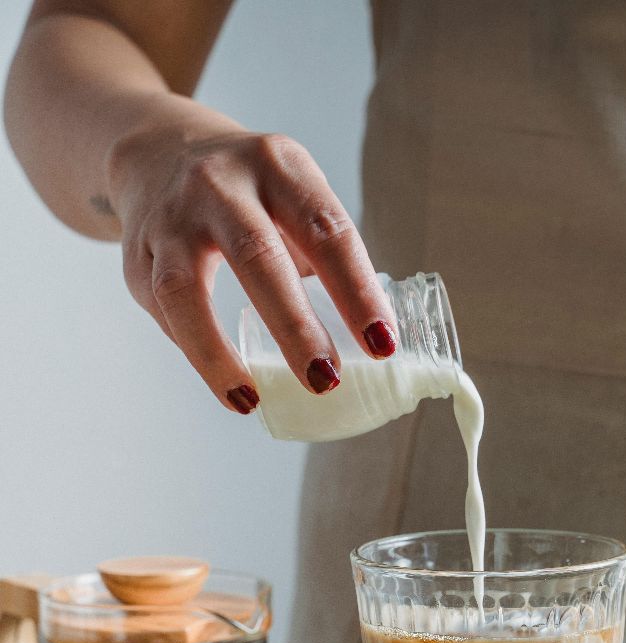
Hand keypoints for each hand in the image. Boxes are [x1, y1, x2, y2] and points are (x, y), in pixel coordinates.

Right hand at [107, 106, 397, 413]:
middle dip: (294, 326)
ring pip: (184, 289)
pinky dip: (197, 354)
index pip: (327, 231)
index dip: (357, 292)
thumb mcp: (293, 199)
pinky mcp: (136, 256)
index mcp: (279, 166)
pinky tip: (229, 386)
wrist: (158, 152)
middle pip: (257, 257)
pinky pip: (165, 313)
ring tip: (250, 399)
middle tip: (325, 380)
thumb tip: (370, 342)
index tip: (381, 346)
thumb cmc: (251, 194)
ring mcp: (171, 218)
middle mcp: (220, 183)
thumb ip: (324, 259)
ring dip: (217, 352)